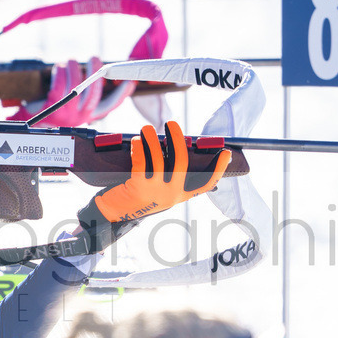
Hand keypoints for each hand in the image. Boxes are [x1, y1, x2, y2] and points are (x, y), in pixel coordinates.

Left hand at [9, 57, 113, 127]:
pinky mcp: (53, 107)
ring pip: (76, 85)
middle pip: (94, 93)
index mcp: (88, 116)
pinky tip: (59, 67)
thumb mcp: (72, 104)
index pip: (110, 106)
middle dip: (96, 72)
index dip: (122, 94)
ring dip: (74, 68)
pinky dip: (61, 72)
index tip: (130, 81)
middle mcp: (80, 117)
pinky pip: (60, 85)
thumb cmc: (53, 109)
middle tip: (95, 58)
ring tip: (72, 61)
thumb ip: (84, 94)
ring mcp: (66, 113)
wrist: (31, 123)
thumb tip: (96, 72)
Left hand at [85, 120, 229, 222]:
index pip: (204, 184)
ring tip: (147, 128)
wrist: (111, 214)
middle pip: (181, 162)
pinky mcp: (139, 188)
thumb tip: (168, 146)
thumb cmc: (132, 198)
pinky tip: (135, 141)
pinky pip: (142, 162)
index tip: (226, 153)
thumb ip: (166, 176)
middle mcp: (171, 195)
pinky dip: (139, 148)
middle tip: (171, 123)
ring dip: (153, 140)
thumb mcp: (155, 190)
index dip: (217, 169)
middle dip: (177, 139)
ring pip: (159, 159)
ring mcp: (155, 192)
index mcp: (178, 196)